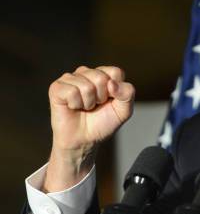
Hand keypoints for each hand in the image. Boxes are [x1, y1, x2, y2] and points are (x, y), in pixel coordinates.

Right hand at [44, 66, 134, 191]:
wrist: (84, 140)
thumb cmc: (102, 123)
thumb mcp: (123, 111)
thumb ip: (128, 93)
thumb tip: (112, 83)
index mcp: (104, 75)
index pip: (116, 72)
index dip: (115, 91)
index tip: (109, 101)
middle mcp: (87, 73)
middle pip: (100, 77)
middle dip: (101, 97)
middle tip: (95, 106)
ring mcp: (71, 78)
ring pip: (87, 86)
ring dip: (88, 103)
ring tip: (84, 107)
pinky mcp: (57, 87)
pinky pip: (71, 91)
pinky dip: (75, 104)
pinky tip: (72, 107)